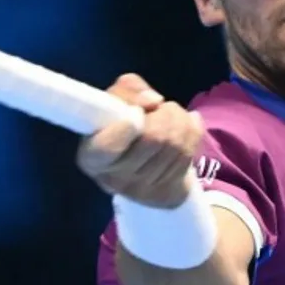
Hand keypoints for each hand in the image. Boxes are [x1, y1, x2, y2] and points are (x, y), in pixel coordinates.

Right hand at [76, 73, 202, 208]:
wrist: (143, 162)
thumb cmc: (121, 125)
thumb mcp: (115, 101)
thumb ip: (127, 90)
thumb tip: (153, 101)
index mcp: (92, 157)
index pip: (108, 146)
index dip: (128, 126)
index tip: (137, 113)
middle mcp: (114, 179)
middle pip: (154, 139)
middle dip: (165, 113)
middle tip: (160, 108)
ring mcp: (143, 191)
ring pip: (176, 145)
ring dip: (180, 119)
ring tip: (172, 115)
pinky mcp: (168, 194)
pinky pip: (190, 153)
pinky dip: (192, 132)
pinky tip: (185, 128)